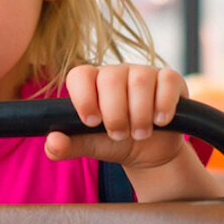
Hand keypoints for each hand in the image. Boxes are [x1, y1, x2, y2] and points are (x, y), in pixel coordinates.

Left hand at [44, 64, 187, 170]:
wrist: (149, 151)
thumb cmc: (115, 142)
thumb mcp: (90, 146)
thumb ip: (68, 145)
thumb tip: (52, 142)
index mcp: (92, 83)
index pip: (80, 75)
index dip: (84, 98)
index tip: (91, 122)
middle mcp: (117, 73)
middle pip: (111, 78)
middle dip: (115, 113)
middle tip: (118, 134)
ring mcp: (144, 73)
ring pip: (140, 81)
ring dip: (139, 114)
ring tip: (139, 133)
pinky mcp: (170, 79)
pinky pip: (167, 82)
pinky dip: (163, 105)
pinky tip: (160, 122)